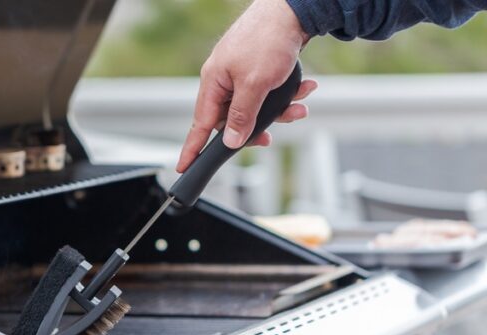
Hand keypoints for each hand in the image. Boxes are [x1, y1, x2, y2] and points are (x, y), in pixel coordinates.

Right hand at [176, 0, 315, 172]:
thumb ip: (241, 116)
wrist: (292, 9)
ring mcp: (241, 73)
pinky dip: (285, 94)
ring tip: (298, 106)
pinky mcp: (259, 68)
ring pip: (255, 107)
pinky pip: (268, 92)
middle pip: (233, 119)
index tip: (183, 167)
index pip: (200, 124)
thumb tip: (230, 140)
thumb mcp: (254, 84)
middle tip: (269, 138)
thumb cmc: (267, 39)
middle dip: (257, 127)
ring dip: (279, 110)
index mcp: (214, 82)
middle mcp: (224, 79)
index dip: (192, 148)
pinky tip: (303, 88)